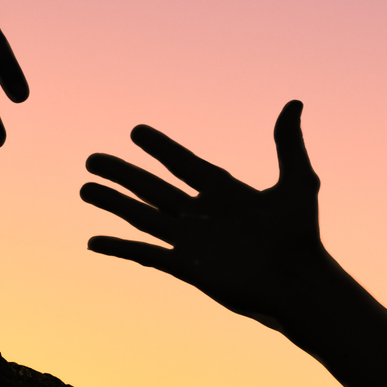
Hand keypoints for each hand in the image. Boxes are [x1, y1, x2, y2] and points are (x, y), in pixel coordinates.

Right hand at [81, 101, 331, 329]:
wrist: (298, 283)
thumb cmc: (302, 237)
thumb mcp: (299, 183)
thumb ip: (289, 144)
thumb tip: (295, 103)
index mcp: (224, 191)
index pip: (182, 164)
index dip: (160, 148)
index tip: (136, 131)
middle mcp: (201, 214)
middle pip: (151, 188)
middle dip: (121, 173)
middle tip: (91, 159)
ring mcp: (191, 242)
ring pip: (141, 217)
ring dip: (112, 203)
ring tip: (84, 189)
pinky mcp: (186, 267)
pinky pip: (145, 255)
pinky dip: (118, 247)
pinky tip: (93, 242)